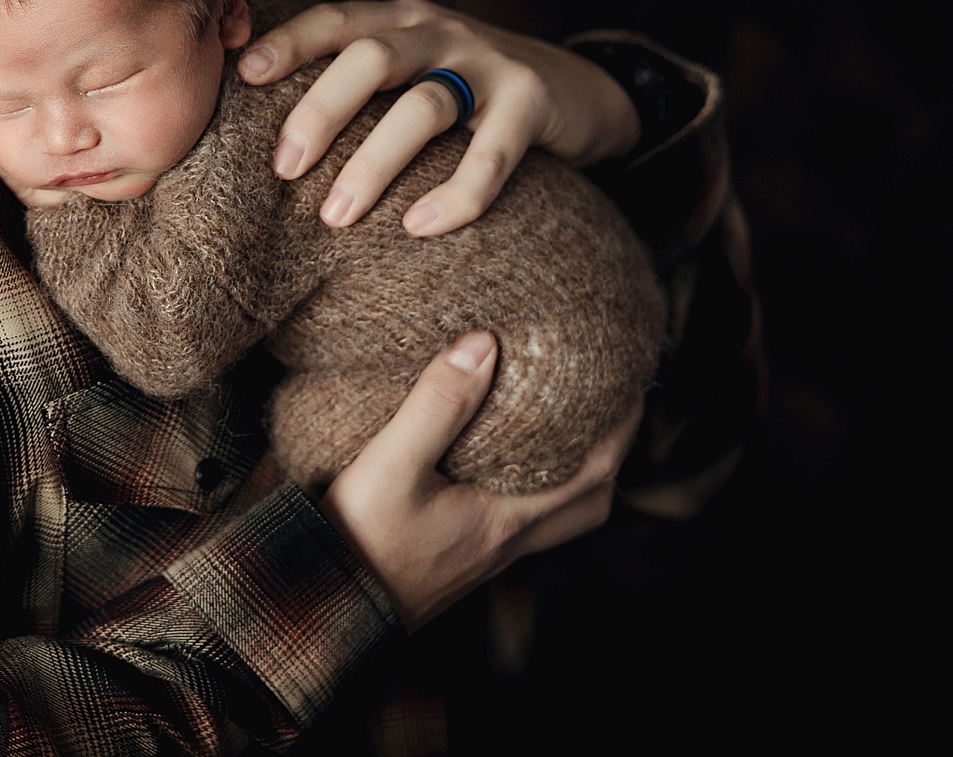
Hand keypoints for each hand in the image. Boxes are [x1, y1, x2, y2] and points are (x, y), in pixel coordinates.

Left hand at [236, 0, 641, 235]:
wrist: (584, 92)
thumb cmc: (474, 93)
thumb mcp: (419, 69)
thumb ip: (364, 83)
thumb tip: (276, 138)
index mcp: (403, 20)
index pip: (338, 20)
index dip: (290, 41)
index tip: (243, 76)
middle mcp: (441, 31)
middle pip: (370, 57)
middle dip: (321, 110)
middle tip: (285, 168)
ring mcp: (489, 63)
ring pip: (422, 106)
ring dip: (374, 162)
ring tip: (336, 217)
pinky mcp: (532, 101)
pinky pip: (491, 153)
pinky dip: (456, 192)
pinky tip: (420, 227)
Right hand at [316, 331, 640, 629]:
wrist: (322, 610)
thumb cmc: (357, 542)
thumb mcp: (390, 464)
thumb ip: (437, 405)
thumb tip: (484, 343)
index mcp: (506, 520)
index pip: (592, 473)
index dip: (620, 428)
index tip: (629, 381)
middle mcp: (507, 543)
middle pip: (589, 505)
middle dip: (611, 454)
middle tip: (608, 405)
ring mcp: (485, 556)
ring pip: (558, 519)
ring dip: (577, 476)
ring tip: (565, 429)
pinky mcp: (461, 558)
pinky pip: (524, 524)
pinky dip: (536, 489)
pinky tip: (506, 463)